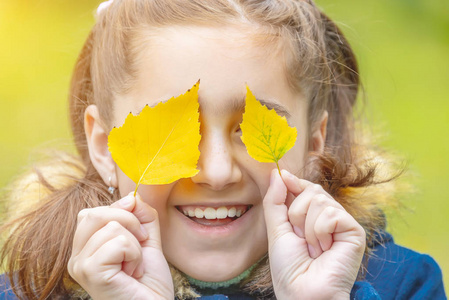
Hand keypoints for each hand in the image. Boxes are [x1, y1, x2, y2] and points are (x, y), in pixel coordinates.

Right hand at [68, 192, 173, 299]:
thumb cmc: (148, 283)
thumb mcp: (147, 240)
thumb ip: (141, 216)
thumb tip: (132, 196)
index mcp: (85, 248)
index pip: (95, 212)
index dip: (123, 214)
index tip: (140, 235)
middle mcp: (76, 257)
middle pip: (96, 213)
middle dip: (130, 222)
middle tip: (140, 246)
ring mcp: (80, 265)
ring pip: (110, 226)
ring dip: (135, 245)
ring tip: (134, 267)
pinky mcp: (90, 272)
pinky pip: (118, 242)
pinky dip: (134, 254)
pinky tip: (133, 273)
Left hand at [264, 169, 365, 299]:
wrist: (302, 293)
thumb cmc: (289, 268)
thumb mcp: (276, 229)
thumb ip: (275, 201)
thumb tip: (277, 172)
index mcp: (311, 217)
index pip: (305, 188)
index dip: (294, 182)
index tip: (282, 175)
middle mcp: (329, 217)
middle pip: (311, 190)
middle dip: (296, 214)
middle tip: (300, 239)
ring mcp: (342, 223)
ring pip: (319, 200)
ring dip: (307, 227)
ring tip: (313, 248)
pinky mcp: (354, 230)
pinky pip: (331, 213)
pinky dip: (320, 232)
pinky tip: (325, 250)